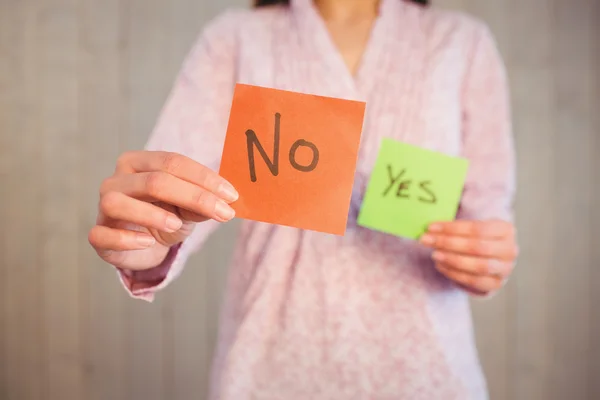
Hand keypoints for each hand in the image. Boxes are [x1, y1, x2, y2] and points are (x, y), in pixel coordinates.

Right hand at [88, 151, 238, 270]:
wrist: (145, 245)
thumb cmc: (166, 216)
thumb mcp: (188, 208)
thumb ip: (201, 202)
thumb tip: (226, 201)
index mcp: (140, 162)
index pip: (172, 162)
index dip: (204, 178)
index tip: (232, 195)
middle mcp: (117, 179)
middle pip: (154, 181)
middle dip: (194, 197)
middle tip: (224, 213)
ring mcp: (103, 206)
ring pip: (118, 203)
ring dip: (152, 214)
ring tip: (176, 224)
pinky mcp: (98, 234)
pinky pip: (102, 234)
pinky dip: (126, 239)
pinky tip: (148, 242)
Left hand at [419, 219, 517, 295]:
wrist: (485, 257)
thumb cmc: (473, 237)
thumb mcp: (470, 226)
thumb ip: (455, 226)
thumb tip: (431, 228)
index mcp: (506, 230)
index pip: (478, 228)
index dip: (452, 228)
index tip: (431, 227)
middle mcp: (510, 250)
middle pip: (477, 247)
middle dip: (448, 243)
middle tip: (427, 240)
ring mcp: (505, 270)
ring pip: (478, 266)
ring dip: (452, 260)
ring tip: (434, 254)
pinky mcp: (495, 285)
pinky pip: (474, 282)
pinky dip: (454, 274)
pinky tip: (440, 265)